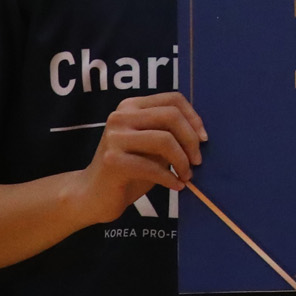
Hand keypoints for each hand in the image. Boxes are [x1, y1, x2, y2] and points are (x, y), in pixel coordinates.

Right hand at [67, 92, 206, 226]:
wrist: (92, 196)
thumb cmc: (127, 170)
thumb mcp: (151, 146)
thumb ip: (169, 134)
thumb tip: (200, 134)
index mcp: (131, 106)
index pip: (172, 99)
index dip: (194, 118)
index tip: (203, 139)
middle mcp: (121, 116)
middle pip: (171, 116)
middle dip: (191, 140)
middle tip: (196, 161)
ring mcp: (114, 137)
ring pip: (164, 140)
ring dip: (182, 161)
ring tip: (186, 176)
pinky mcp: (112, 161)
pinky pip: (152, 166)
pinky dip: (170, 178)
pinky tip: (177, 186)